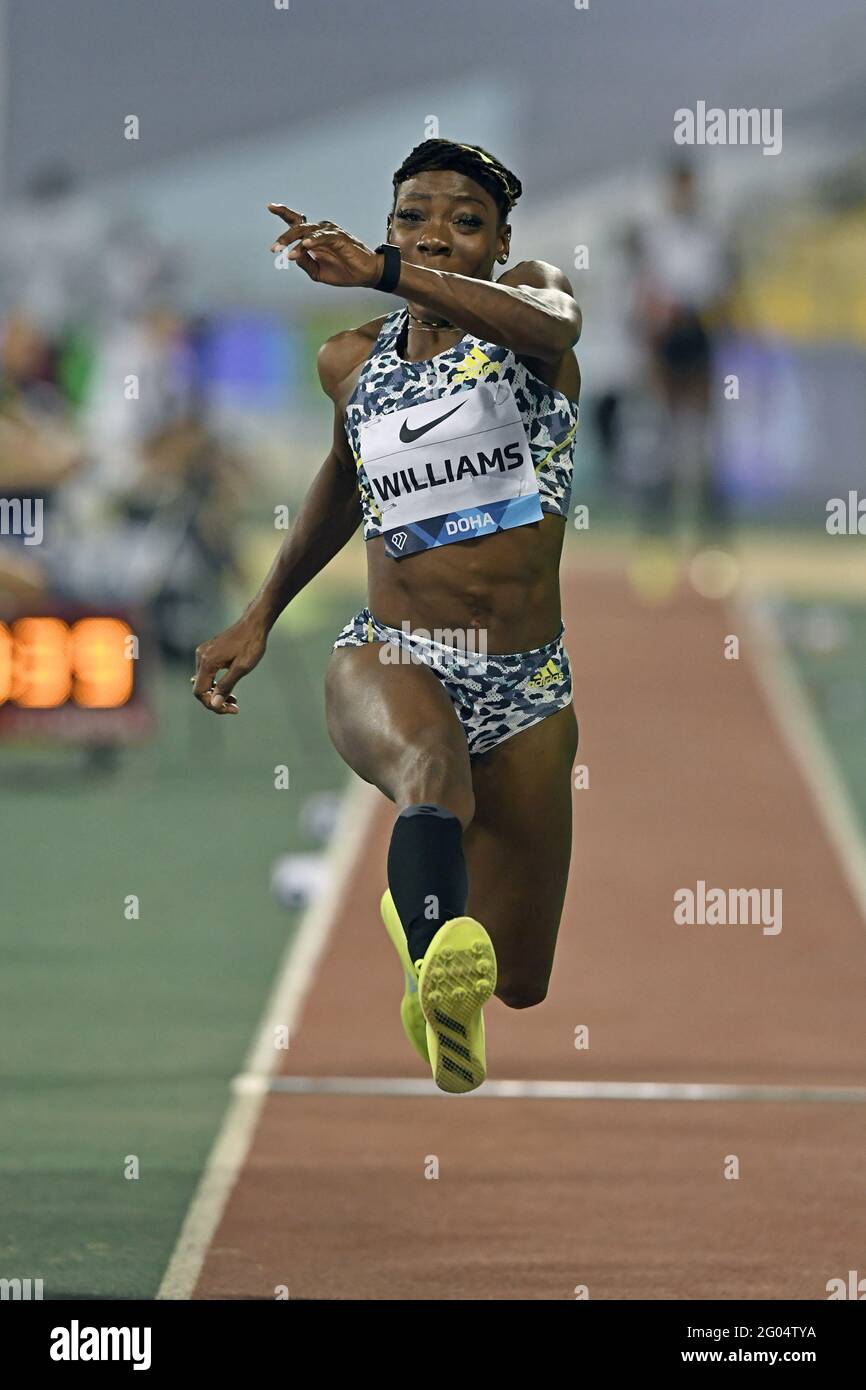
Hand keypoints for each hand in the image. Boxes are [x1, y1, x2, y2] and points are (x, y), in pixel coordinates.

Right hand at [192, 612, 268, 713]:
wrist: (254, 623)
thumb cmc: (251, 644)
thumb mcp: (241, 668)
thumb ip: (226, 686)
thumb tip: (214, 704)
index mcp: (207, 662)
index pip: (200, 692)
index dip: (213, 705)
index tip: (231, 709)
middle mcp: (201, 657)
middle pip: (200, 688)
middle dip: (216, 700)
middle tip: (235, 706)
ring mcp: (203, 653)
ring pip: (204, 681)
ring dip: (217, 693)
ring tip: (234, 699)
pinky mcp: (208, 651)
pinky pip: (207, 673)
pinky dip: (216, 683)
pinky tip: (229, 687)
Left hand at [267, 203, 382, 287]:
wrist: (365, 275)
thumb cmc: (343, 271)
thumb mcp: (316, 271)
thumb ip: (304, 262)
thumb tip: (293, 255)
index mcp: (314, 236)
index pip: (296, 221)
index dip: (283, 212)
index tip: (270, 206)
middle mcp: (320, 230)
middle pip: (298, 227)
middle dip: (284, 237)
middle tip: (274, 249)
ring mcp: (330, 232)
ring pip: (308, 232)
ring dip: (296, 242)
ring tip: (287, 254)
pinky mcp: (339, 237)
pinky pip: (323, 237)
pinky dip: (313, 241)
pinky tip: (306, 245)